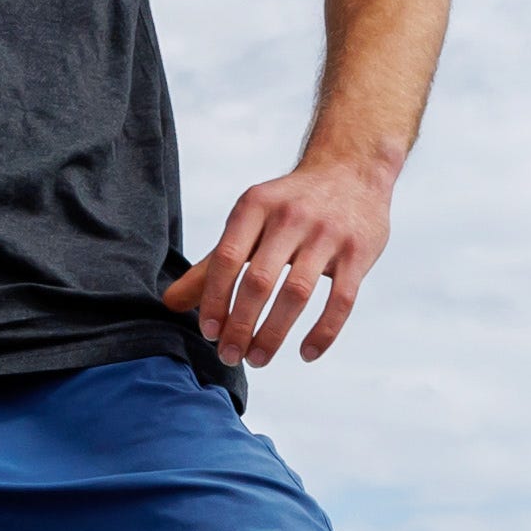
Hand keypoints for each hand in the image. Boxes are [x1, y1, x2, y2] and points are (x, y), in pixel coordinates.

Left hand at [163, 152, 396, 364]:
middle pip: (259, 281)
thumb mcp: (248, 223)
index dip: (215, 300)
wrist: (351, 171)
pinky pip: (341, 300)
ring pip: (297, 294)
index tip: (209, 333)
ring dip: (274, 333)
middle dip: (240, 325)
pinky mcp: (359, 251)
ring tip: (258, 358)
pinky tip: (305, 354)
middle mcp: (290, 216)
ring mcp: (328, 233)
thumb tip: (170, 303)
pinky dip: (323, 332)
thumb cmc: (289, 207)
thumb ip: (212, 265)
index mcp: (255, 205)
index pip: (226, 259)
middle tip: (230, 355)